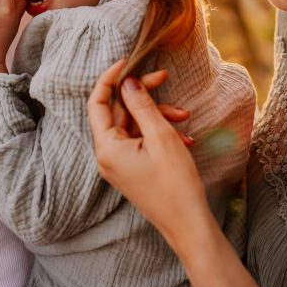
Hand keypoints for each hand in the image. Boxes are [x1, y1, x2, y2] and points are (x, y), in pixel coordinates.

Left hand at [87, 59, 210, 245]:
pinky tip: (184, 136)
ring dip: (158, 115)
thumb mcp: (160, 136)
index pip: (97, 102)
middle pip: (118, 111)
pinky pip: (141, 141)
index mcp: (106, 147)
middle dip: (144, 95)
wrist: (188, 224)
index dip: (110, 78)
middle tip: (164, 77)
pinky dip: (160, 133)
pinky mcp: (132, 169)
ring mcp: (119, 164)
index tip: (129, 62)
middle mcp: (107, 155)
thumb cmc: (175, 184)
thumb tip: (128, 81)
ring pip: (133, 125)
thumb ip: (142, 105)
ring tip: (184, 116)